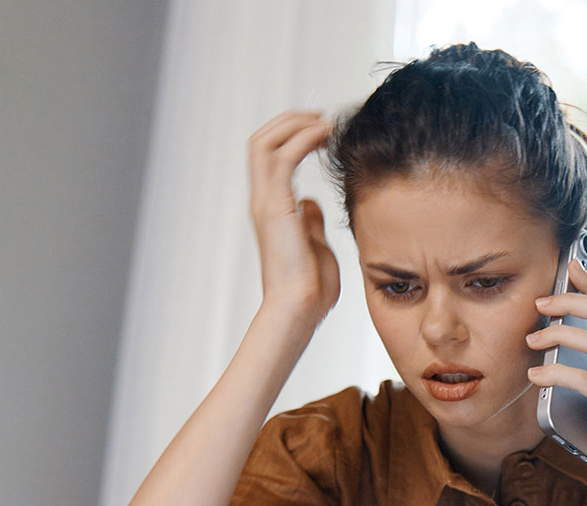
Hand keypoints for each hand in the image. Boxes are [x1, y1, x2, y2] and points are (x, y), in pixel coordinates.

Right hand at [247, 110, 339, 328]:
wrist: (299, 309)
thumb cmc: (310, 289)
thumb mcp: (315, 246)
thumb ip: (310, 221)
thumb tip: (311, 203)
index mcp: (271, 208)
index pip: (269, 157)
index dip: (291, 136)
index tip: (321, 129)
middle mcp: (262, 200)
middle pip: (261, 142)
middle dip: (289, 121)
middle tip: (320, 115)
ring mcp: (266, 202)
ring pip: (265, 143)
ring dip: (293, 124)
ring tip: (322, 119)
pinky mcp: (275, 207)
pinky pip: (283, 159)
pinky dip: (303, 139)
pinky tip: (325, 133)